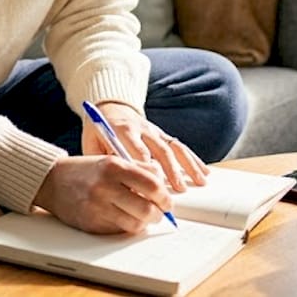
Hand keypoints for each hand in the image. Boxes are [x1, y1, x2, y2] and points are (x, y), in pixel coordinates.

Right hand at [32, 154, 171, 233]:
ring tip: (142, 217)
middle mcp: (105, 186)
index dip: (165, 196)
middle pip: (147, 209)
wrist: (51, 181)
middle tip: (158, 213)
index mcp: (113, 166)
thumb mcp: (111, 160)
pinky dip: (126, 227)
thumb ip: (138, 168)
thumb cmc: (85, 170)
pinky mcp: (91, 223)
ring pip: (135, 224)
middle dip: (158, 214)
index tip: (167, 201)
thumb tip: (162, 182)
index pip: (152, 184)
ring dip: (144, 223)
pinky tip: (123, 218)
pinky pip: (119, 231)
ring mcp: (97, 207)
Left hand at [80, 101, 210, 191]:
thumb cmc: (98, 130)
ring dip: (188, 165)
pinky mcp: (163, 134)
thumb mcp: (92, 142)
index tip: (153, 185)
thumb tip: (117, 183)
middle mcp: (142, 129)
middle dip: (171, 170)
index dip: (146, 168)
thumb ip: (103, 160)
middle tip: (178, 190)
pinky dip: (193, 158)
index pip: (137, 149)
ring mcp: (155, 131)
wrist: (110, 106)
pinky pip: (180, 145)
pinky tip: (204, 170)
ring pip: (175, 147)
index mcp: (122, 130)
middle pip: (160, 149)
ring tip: (200, 181)